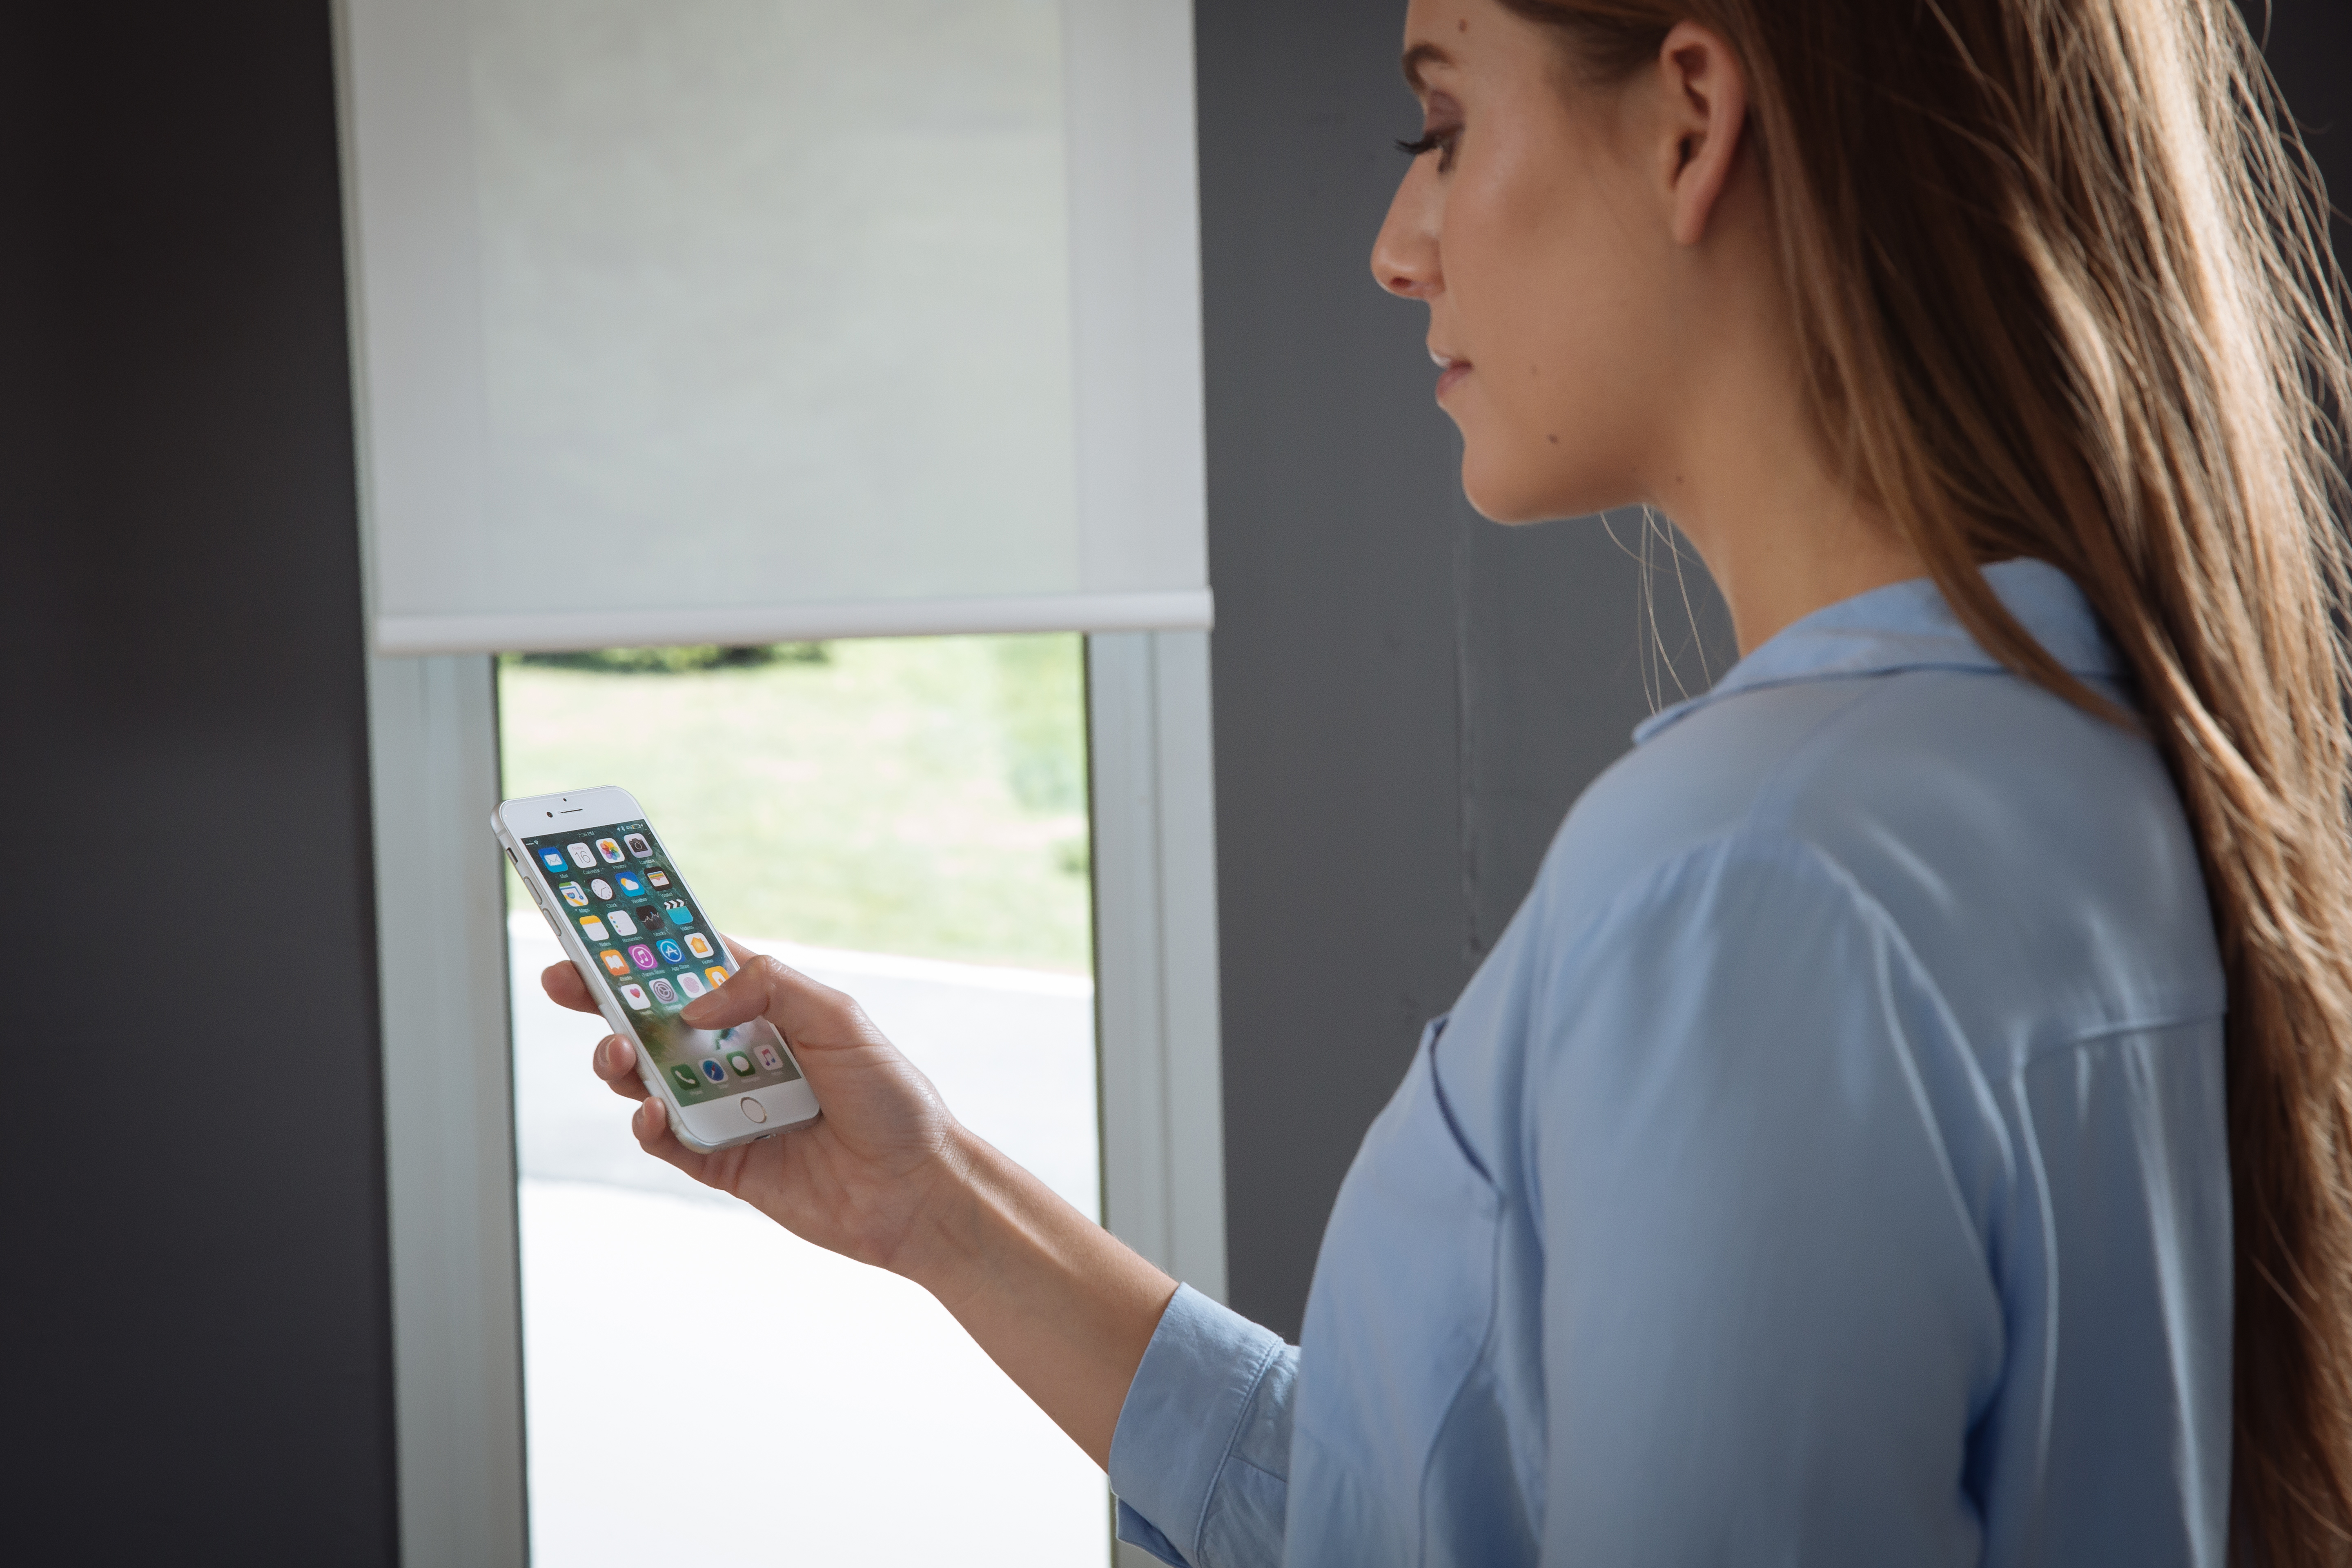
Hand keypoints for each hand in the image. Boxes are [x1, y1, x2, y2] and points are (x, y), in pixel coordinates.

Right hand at [541, 935, 1178, 1467]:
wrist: (915, 1189)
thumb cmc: (892, 1098)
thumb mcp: (838, 1018)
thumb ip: (767, 989)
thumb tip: (691, 1003)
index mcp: (768, 1009)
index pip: (694, 965)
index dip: (646, 944)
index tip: (597, 922)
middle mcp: (738, 1054)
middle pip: (655, 1018)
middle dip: (605, 996)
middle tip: (564, 979)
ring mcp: (724, 1106)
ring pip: (647, 1077)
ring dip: (619, 1060)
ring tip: (615, 1050)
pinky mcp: (719, 1161)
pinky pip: (665, 1140)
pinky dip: (648, 1124)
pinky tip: (652, 1112)